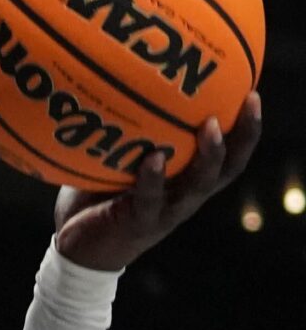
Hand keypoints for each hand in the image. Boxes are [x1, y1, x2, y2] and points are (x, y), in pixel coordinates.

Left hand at [53, 93, 262, 269]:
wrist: (77, 245)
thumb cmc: (99, 197)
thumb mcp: (118, 161)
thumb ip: (127, 134)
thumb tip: (120, 84)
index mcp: (187, 180)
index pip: (228, 153)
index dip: (246, 128)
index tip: (252, 93)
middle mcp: (185, 195)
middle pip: (228, 167)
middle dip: (242, 136)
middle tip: (245, 103)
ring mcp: (165, 212)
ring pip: (198, 185)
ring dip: (208, 156)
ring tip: (209, 127)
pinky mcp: (139, 225)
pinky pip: (150, 200)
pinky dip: (152, 179)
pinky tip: (153, 159)